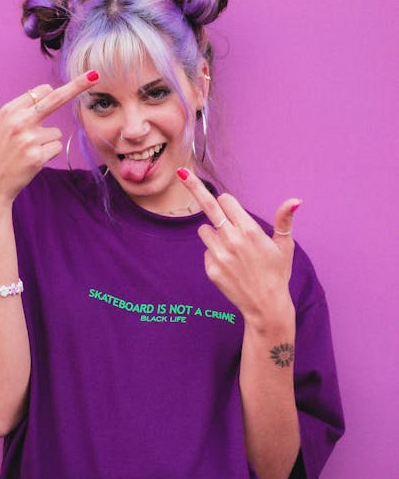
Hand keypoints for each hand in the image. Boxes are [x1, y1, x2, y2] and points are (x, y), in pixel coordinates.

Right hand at [0, 69, 97, 203]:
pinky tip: (32, 160)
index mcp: (9, 111)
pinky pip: (57, 148)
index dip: (49, 93)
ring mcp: (29, 140)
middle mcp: (20, 122)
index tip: (77, 79)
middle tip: (94, 75)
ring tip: (26, 151)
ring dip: (47, 141)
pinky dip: (48, 153)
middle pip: (55, 99)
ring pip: (56, 132)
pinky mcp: (38, 157)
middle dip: (77, 86)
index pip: (40, 91)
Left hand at [177, 168, 300, 327]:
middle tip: (183, 172)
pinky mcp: (211, 269)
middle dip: (195, 187)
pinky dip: (215, 253)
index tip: (231, 207)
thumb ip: (285, 219)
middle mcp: (232, 240)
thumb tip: (295, 199)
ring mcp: (219, 255)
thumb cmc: (277, 273)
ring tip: (232, 248)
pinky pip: (206, 251)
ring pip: (204, 229)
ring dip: (214, 232)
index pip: (227, 201)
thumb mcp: (284, 245)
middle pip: (209, 206)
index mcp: (249, 230)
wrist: (265, 306)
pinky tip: (230, 265)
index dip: (229, 203)